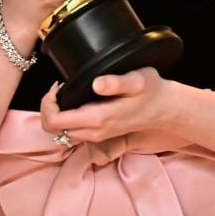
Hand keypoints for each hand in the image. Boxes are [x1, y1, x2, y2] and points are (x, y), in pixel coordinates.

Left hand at [40, 68, 172, 158]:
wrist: (166, 109)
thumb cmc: (152, 91)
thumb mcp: (138, 79)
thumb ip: (117, 82)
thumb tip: (97, 84)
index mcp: (99, 118)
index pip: (56, 121)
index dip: (48, 103)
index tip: (58, 86)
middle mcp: (95, 131)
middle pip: (53, 129)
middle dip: (48, 108)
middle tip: (58, 89)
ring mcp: (97, 135)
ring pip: (61, 132)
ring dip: (56, 114)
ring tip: (65, 93)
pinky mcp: (100, 134)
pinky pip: (73, 131)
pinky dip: (66, 118)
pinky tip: (76, 101)